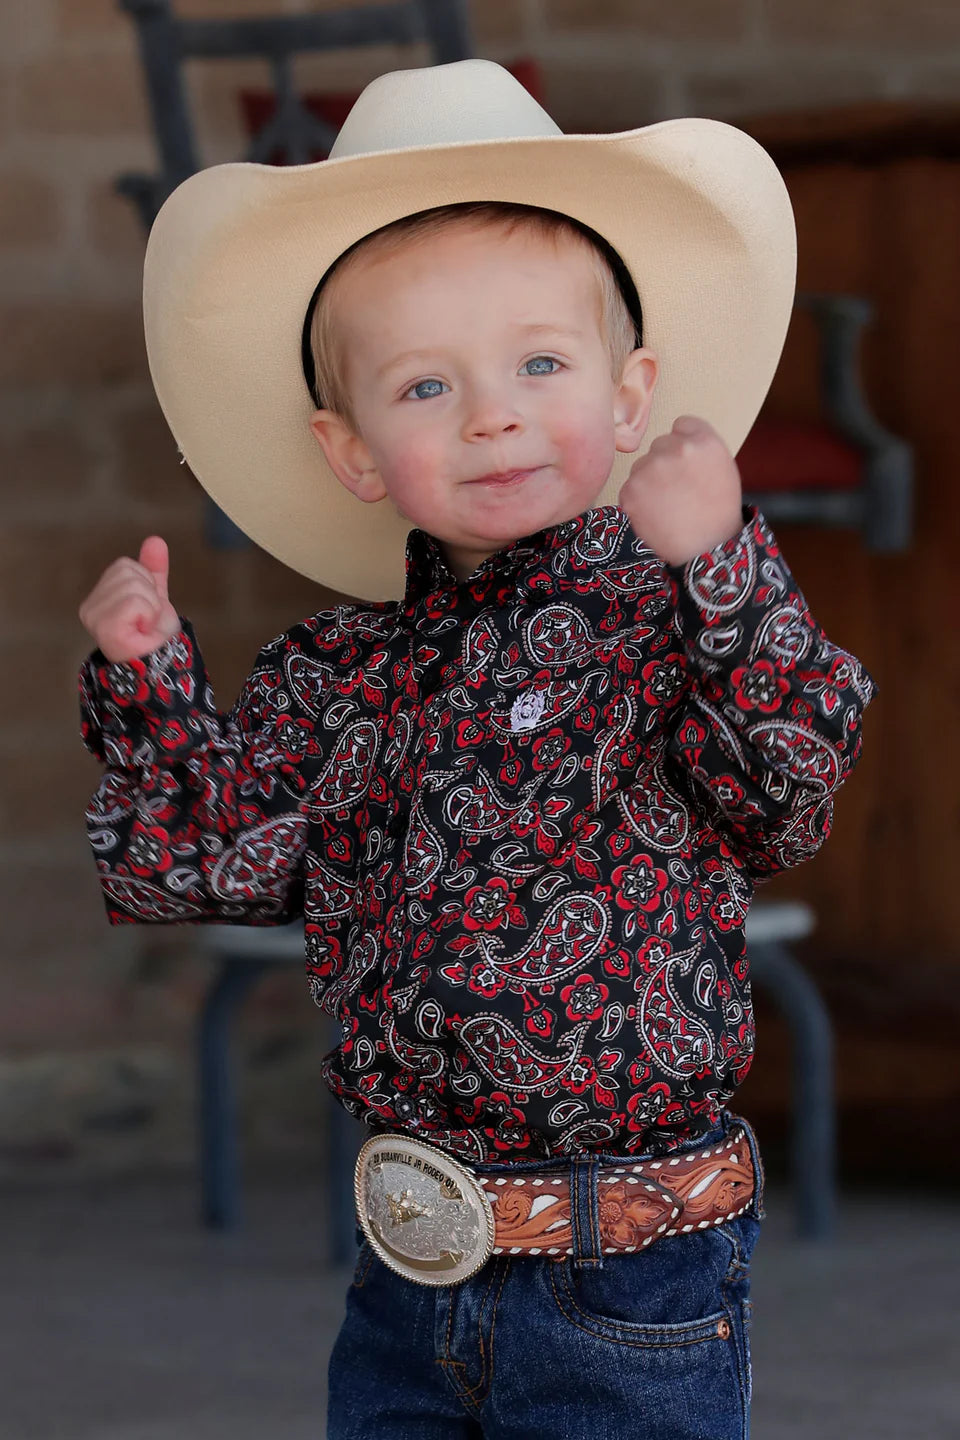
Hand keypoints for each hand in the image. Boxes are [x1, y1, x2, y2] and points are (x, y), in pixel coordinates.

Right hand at [78, 536, 180, 662]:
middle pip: (129, 573)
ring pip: (134, 586)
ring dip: (152, 608)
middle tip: (147, 620)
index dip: (146, 584)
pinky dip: (149, 616)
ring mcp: (94, 618)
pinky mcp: (105, 628)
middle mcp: (89, 607)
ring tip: (145, 627)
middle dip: (150, 595)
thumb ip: (153, 570)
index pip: (125, 565)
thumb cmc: (154, 636)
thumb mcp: (156, 596)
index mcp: (97, 596)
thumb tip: (155, 540)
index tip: (146, 611)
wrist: (161, 666)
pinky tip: (142, 633)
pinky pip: (136, 602)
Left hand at [617, 416, 743, 566]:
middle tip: (681, 489)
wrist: (706, 548)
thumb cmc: (718, 510)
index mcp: (702, 440)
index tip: (690, 465)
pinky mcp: (630, 490)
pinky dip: (639, 500)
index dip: (685, 446)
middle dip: (666, 462)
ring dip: (650, 481)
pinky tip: (657, 513)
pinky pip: (631, 487)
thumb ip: (699, 444)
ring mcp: (649, 469)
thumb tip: (675, 435)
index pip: (681, 425)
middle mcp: (674, 449)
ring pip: (642, 466)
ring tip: (670, 504)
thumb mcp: (723, 466)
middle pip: (660, 444)